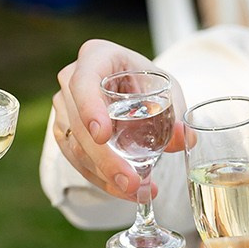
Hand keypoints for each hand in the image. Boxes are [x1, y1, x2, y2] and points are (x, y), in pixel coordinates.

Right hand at [51, 39, 191, 199]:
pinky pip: (75, 160)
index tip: (103, 135)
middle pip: (79, 123)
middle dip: (105, 159)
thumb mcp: (167, 89)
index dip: (90, 108)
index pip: (84, 82)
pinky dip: (100, 179)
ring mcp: (63, 107)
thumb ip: (177, 113)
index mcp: (96, 56)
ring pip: (75, 147)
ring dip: (104, 175)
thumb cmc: (145, 80)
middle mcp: (71, 79)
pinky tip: (123, 190)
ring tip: (137, 191)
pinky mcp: (64, 131)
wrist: (128, 85)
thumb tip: (185, 139)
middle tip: (131, 182)